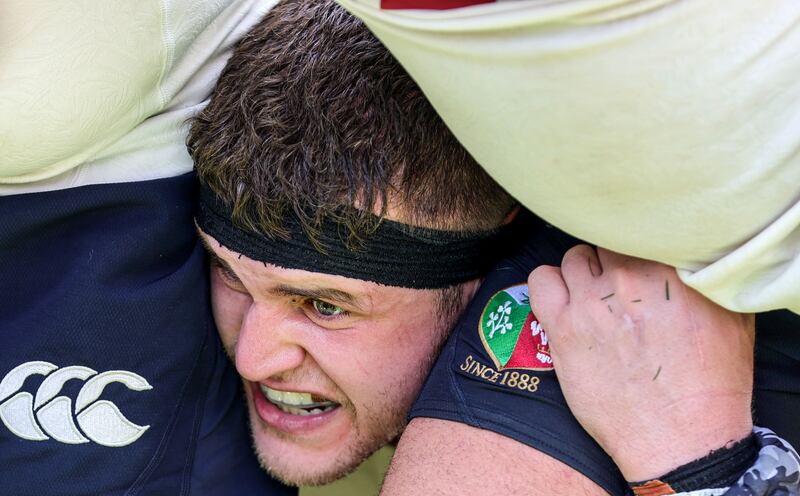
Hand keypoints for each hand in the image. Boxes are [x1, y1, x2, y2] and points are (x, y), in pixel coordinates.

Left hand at [528, 245, 753, 481]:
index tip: (640, 260)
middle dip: (614, 259)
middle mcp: (628, 278)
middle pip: (606, 241)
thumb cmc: (710, 383)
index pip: (639, 229)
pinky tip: (564, 300)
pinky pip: (540, 280)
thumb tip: (687, 253)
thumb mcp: (730, 317)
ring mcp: (591, 301)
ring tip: (595, 296)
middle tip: (622, 285)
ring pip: (574, 257)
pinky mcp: (562, 327)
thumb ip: (704, 274)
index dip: (638, 242)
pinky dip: (549, 284)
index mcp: (671, 270)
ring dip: (583, 272)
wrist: (681, 436)